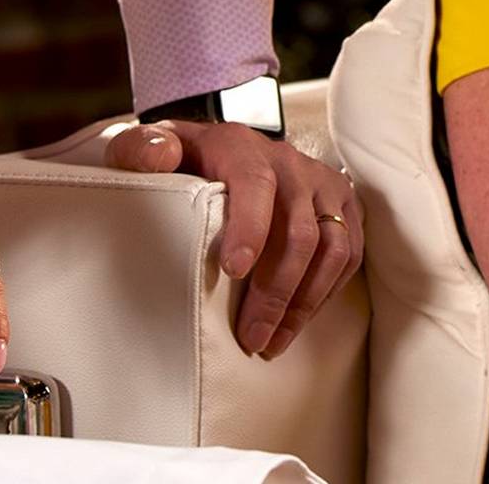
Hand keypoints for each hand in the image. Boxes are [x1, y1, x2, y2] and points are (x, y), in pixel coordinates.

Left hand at [105, 118, 363, 358]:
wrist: (214, 147)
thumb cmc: (181, 160)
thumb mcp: (145, 147)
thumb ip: (139, 149)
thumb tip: (159, 158)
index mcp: (242, 148)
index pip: (256, 185)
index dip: (251, 228)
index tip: (233, 271)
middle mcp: (290, 162)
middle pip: (299, 231)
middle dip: (276, 292)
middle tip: (252, 337)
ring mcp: (321, 183)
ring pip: (332, 247)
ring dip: (305, 301)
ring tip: (274, 342)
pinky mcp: (341, 204)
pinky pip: (349, 253)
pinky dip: (327, 292)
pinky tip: (298, 320)